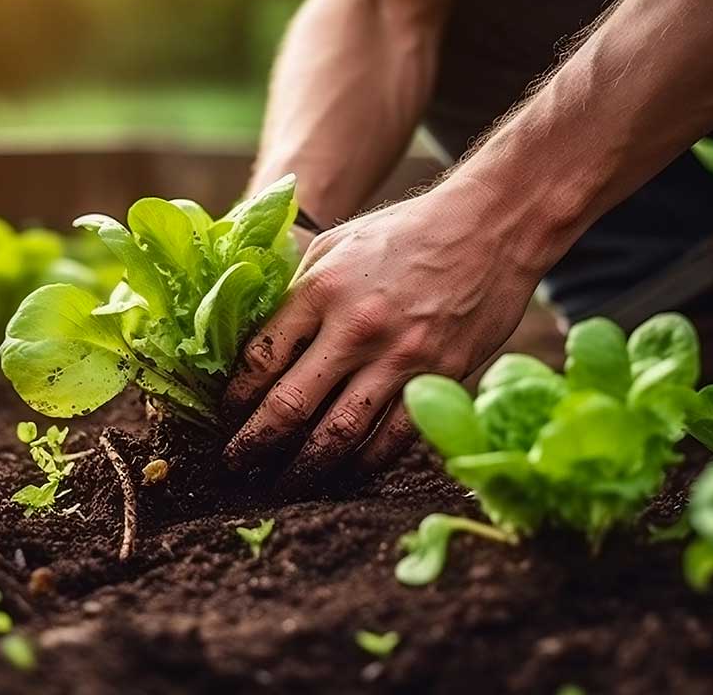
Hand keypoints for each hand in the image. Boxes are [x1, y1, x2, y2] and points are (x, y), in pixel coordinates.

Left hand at [221, 177, 544, 487]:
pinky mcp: (439, 378)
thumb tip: (256, 343)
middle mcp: (356, 327)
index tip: (223, 419)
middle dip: (254, 445)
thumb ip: (297, 293)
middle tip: (234, 467)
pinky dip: (363, 463)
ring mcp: (401, 357)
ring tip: (281, 484)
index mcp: (322, 290)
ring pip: (338, 433)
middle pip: (290, 405)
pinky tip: (344, 473)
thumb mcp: (336, 245)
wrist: (490, 227)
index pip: (260, 359)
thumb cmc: (405, 233)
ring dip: (304, 467)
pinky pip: (393, 438)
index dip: (234, 399)